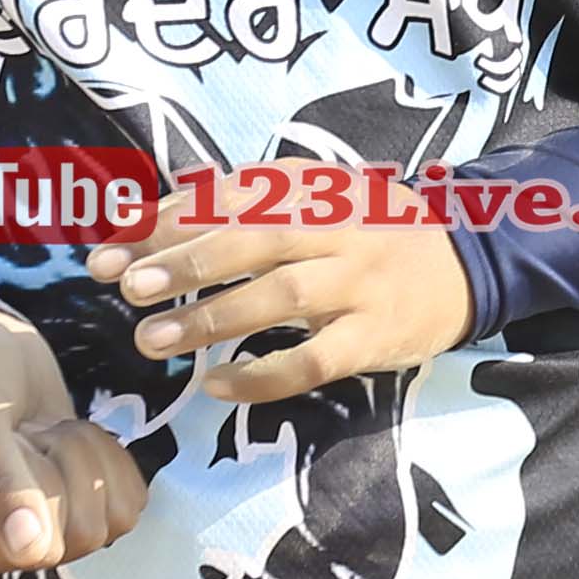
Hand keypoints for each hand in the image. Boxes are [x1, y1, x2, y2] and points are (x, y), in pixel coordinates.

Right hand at [0, 295, 142, 573]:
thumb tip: (30, 552)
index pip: (38, 549)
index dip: (45, 486)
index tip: (14, 439)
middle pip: (82, 534)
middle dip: (69, 463)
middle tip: (28, 428)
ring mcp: (39, 532)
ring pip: (113, 519)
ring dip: (89, 456)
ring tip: (43, 430)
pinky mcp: (76, 508)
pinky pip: (128, 501)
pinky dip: (110, 457)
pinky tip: (66, 435)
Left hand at [89, 218, 478, 405]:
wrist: (468, 261)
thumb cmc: (369, 232)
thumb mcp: (314, 199)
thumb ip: (240, 207)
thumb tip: (144, 225)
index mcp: (314, 190)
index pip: (231, 198)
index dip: (168, 221)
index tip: (110, 246)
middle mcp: (337, 230)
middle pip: (255, 242)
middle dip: (186, 263)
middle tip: (128, 287)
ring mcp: (359, 285)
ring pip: (281, 298)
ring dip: (213, 318)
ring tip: (152, 339)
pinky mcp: (376, 337)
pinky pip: (316, 360)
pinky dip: (264, 375)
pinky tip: (218, 387)